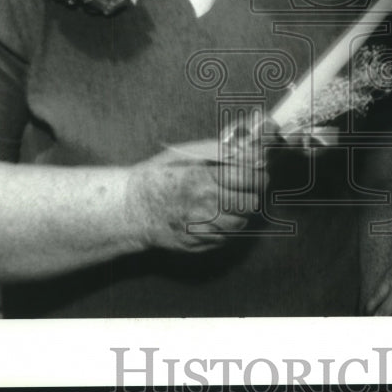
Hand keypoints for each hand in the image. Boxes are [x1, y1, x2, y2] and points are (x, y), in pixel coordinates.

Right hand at [125, 138, 267, 253]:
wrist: (131, 209)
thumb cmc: (157, 177)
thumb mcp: (184, 156)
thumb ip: (217, 152)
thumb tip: (245, 148)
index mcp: (202, 178)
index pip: (248, 177)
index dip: (259, 174)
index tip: (259, 172)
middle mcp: (205, 205)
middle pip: (250, 203)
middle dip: (252, 193)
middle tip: (246, 188)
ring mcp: (202, 228)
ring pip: (241, 223)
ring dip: (240, 212)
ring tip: (229, 202)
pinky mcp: (198, 244)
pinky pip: (226, 237)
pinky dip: (226, 227)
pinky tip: (215, 216)